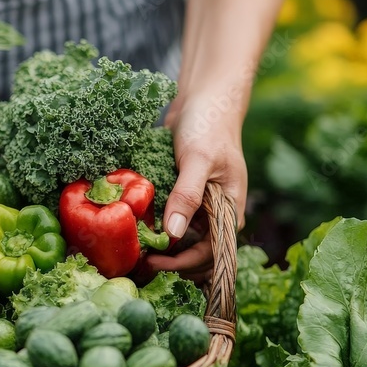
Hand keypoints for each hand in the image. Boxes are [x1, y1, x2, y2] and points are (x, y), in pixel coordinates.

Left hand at [146, 92, 247, 280]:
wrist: (205, 100)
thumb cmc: (208, 127)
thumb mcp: (197, 160)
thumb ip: (186, 196)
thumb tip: (173, 234)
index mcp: (229, 212)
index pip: (210, 255)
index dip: (182, 265)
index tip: (153, 263)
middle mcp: (216, 215)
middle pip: (197, 255)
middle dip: (172, 264)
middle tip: (140, 261)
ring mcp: (201, 208)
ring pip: (183, 242)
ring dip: (164, 250)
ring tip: (137, 250)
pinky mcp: (185, 198)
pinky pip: (172, 223)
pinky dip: (158, 231)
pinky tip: (138, 230)